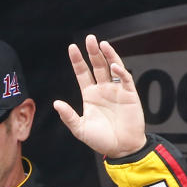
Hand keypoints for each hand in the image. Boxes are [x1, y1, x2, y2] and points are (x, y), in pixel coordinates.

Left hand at [53, 34, 146, 157]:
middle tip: (90, 38)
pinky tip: (114, 65)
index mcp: (90, 96)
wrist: (122, 149)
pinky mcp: (130, 94)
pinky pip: (125, 79)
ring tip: (101, 44)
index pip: (82, 73)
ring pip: (112, 67)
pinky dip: (120, 71)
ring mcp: (117, 90)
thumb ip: (68, 117)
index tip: (72, 48)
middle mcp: (103, 90)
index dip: (78, 61)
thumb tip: (56, 103)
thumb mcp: (80, 130)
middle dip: (93, 52)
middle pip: (97, 66)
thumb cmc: (101, 141)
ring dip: (108, 55)